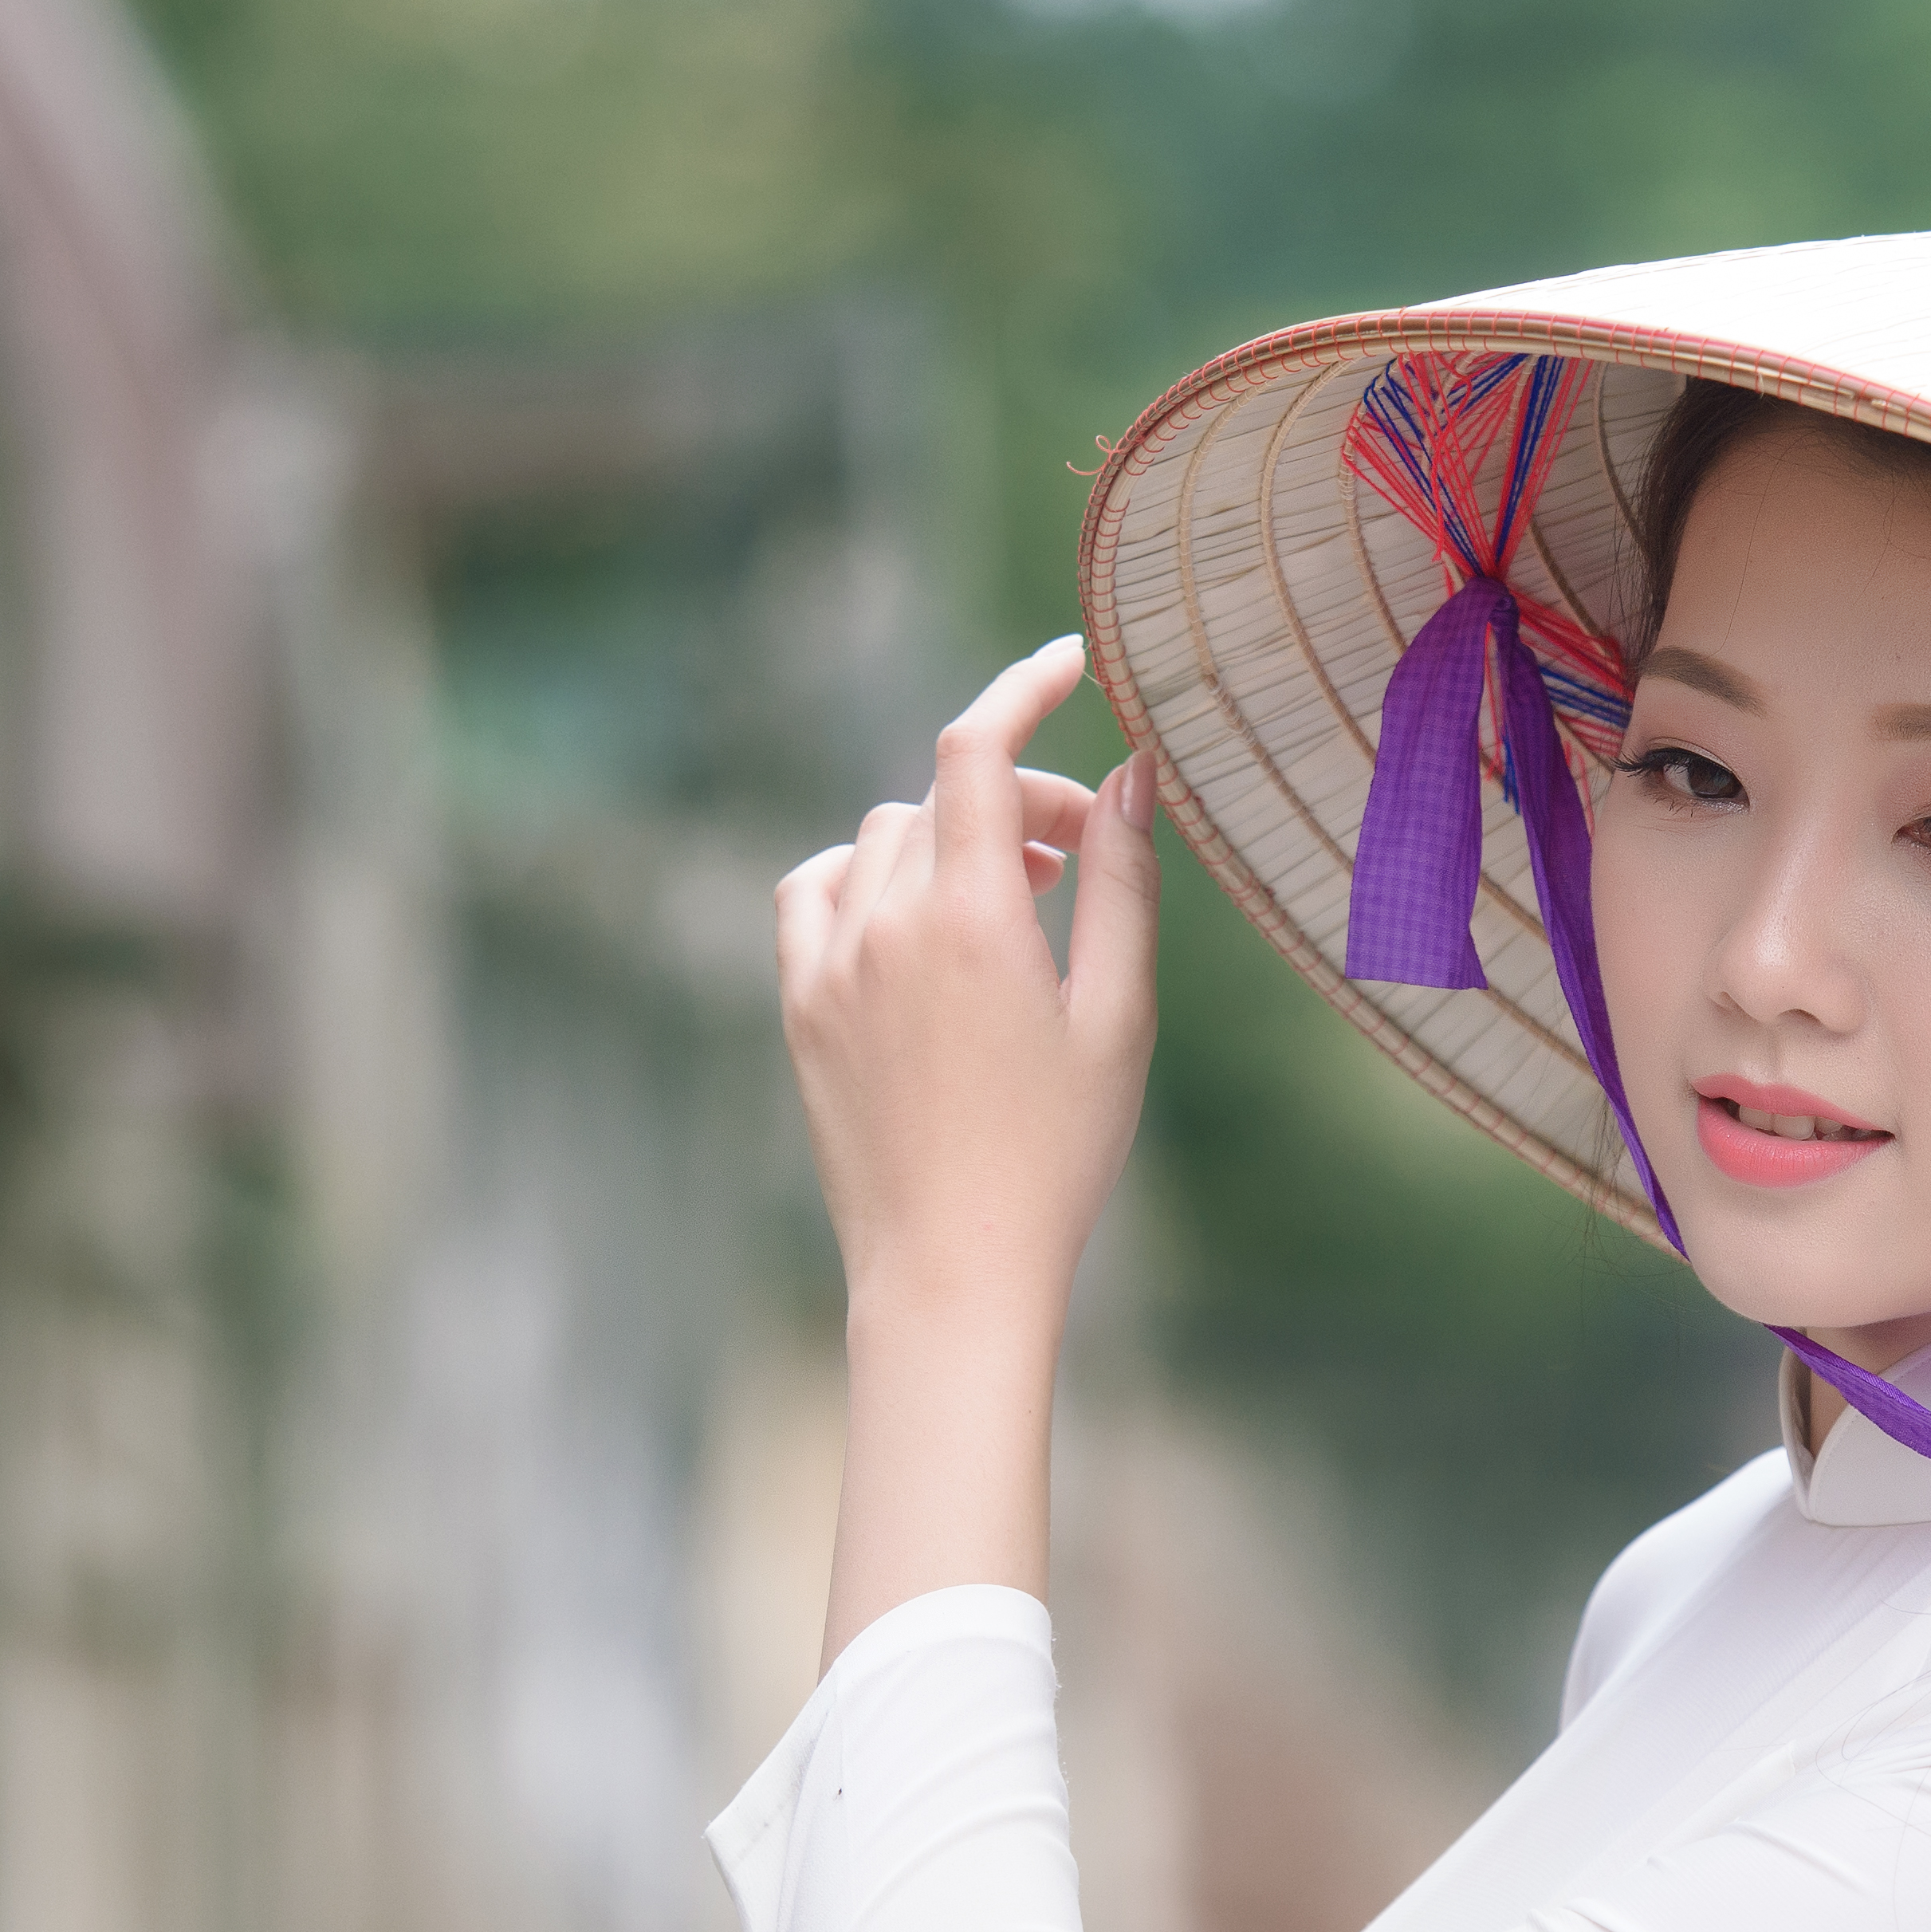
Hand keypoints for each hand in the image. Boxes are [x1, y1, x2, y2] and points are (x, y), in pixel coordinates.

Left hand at [773, 637, 1159, 1335]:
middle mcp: (884, 929)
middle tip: (1080, 859)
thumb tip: (1133, 773)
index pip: (975, 752)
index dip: (1022, 687)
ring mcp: (826, 966)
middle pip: (942, 798)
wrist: (949, 1268)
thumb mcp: (1118, 1018)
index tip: (1066, 663)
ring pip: (881, 840)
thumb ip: (1124, 885)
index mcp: (972, 924)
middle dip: (1019, 803)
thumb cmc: (1056, 1156)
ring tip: (1014, 905)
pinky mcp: (797, 1004)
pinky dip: (866, 878)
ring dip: (949, 843)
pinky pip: (815, 890)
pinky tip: (916, 925)